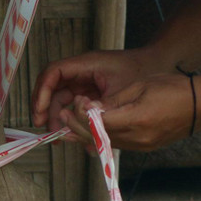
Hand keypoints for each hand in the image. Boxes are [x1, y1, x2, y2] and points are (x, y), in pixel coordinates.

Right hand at [30, 48, 166, 137]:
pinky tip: (78, 134)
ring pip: (65, 98)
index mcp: (86, 63)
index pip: (53, 73)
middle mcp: (83, 70)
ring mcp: (88, 80)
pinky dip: (75, 118)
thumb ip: (102, 110)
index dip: (42, 93)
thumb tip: (84, 131)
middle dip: (47, 109)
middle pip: (54, 88)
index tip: (39, 114)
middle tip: (46, 130)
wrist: (161, 63)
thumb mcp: (122, 92)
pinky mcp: (94, 90)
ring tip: (61, 137)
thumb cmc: (143, 70)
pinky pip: (77, 104)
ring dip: (60, 116)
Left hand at [61, 70, 197, 151]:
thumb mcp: (140, 86)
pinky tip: (93, 128)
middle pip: (97, 139)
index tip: (76, 101)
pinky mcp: (145, 148)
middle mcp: (137, 139)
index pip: (97, 124)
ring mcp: (141, 146)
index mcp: (135, 120)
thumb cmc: (173, 88)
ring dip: (86, 134)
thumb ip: (113, 100)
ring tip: (72, 122)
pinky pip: (117, 144)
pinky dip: (102, 137)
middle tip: (63, 114)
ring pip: (105, 144)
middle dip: (76, 127)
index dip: (80, 115)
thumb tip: (90, 109)